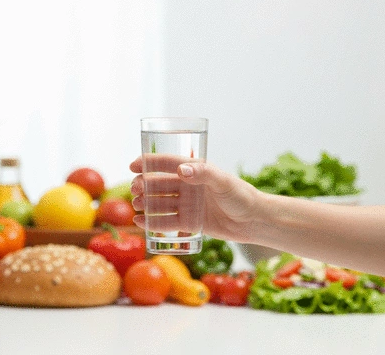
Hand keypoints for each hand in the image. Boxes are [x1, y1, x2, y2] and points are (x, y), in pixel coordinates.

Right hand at [129, 155, 263, 242]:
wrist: (252, 221)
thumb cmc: (241, 196)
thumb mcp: (223, 181)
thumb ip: (203, 173)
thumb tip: (181, 170)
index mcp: (194, 170)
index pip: (166, 163)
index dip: (148, 162)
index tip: (133, 165)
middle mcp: (187, 186)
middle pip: (158, 183)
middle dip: (144, 185)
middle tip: (136, 190)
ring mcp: (186, 204)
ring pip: (159, 202)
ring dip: (145, 202)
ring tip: (137, 205)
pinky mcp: (188, 222)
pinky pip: (166, 221)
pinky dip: (152, 221)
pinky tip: (140, 222)